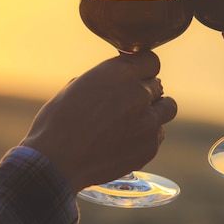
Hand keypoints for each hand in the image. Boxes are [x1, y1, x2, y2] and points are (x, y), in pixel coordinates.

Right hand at [21, 51, 176, 194]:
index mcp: (119, 72)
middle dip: (145, 92)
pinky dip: (147, 136)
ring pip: (167, 108)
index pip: (151, 61)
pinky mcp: (150, 146)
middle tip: (126, 105)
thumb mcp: (77, 86)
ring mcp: (148, 121)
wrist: (55, 162)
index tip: (135, 76)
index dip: (142, 69)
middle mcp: (138, 93)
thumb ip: (105, 80)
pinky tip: (126, 142)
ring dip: (155, 111)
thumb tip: (116, 82)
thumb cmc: (57, 122)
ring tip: (135, 121)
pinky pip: (158, 134)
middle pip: (157, 85)